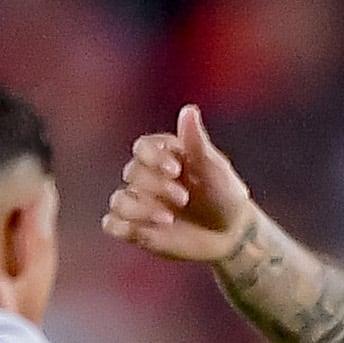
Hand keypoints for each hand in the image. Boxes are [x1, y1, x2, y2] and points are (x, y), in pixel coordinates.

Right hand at [103, 105, 257, 264]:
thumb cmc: (223, 194)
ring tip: (168, 220)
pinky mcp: (136, 229)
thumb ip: (197, 141)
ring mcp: (140, 203)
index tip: (176, 170)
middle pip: (132, 173)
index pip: (142, 148)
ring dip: (138, 209)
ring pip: (120, 200)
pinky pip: (113, 224)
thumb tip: (189, 110)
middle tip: (183, 198)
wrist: (230, 232)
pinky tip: (142, 231)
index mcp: (163, 155)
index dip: (153, 157)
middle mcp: (147, 176)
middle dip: (155, 186)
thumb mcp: (213, 168)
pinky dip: (120, 226)